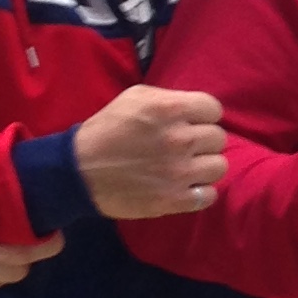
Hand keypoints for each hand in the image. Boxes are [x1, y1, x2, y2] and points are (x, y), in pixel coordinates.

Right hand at [72, 85, 228, 218]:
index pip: (214, 109)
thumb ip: (170, 99)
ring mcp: (178, 172)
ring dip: (205, 166)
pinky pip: (209, 195)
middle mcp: (179, 139)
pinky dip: (200, 192)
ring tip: (187, 167)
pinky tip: (185, 187)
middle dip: (203, 140)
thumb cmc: (106, 130)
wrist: (78, 171)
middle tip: (185, 146)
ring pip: (219, 166)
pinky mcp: (174, 199)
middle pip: (218, 138)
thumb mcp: (135, 97)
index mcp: (169, 109)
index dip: (204, 116)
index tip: (192, 123)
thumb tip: (196, 109)